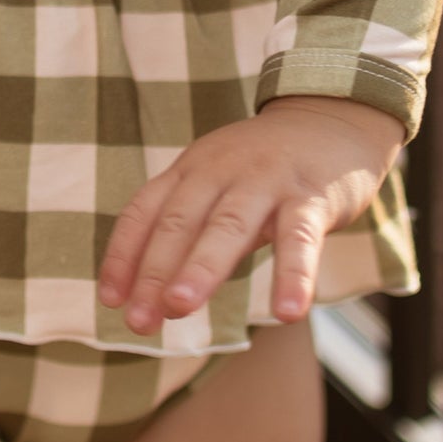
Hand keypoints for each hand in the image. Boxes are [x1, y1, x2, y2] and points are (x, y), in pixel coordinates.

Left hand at [98, 95, 404, 331]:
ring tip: (179, 308)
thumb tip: (154, 298)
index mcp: (191, 170)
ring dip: (201, 267)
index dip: (123, 255)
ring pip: (228, 226)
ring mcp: (266, 180)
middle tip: (137, 322)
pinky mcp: (312, 196)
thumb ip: (190, 233)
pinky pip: (300, 238)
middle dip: (153, 272)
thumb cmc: (264, 168)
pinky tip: (288, 312)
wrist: (333, 119)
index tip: (110, 301)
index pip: (145, 212)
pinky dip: (294, 275)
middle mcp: (221, 170)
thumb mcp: (217, 187)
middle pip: (179, 222)